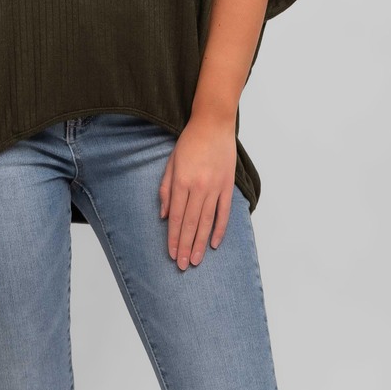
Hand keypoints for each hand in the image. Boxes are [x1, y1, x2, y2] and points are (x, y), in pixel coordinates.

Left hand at [158, 111, 236, 270]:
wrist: (214, 124)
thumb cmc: (189, 141)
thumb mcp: (171, 161)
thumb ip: (166, 188)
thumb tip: (162, 215)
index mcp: (182, 181)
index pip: (175, 216)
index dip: (173, 237)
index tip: (171, 254)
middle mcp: (199, 187)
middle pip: (190, 223)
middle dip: (185, 247)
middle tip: (183, 266)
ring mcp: (215, 187)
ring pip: (207, 222)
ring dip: (200, 243)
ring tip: (196, 260)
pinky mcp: (228, 186)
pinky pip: (224, 212)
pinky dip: (220, 229)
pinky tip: (214, 243)